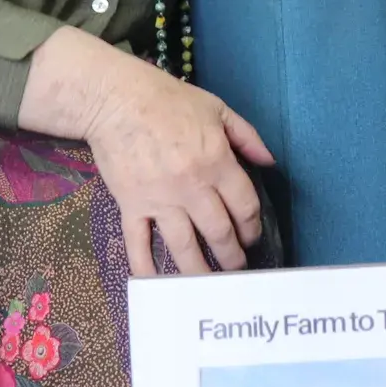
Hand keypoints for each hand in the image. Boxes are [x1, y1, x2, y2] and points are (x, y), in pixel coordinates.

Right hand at [80, 51, 277, 275]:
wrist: (116, 100)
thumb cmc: (169, 100)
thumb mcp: (217, 109)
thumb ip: (247, 137)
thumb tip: (269, 163)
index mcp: (217, 163)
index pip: (244, 206)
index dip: (251, 227)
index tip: (251, 237)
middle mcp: (192, 188)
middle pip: (219, 233)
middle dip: (232, 256)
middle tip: (237, 269)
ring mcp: (160, 200)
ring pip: (184, 246)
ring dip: (200, 271)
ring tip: (209, 286)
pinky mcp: (131, 205)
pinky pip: (139, 243)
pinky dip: (146, 267)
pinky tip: (156, 285)